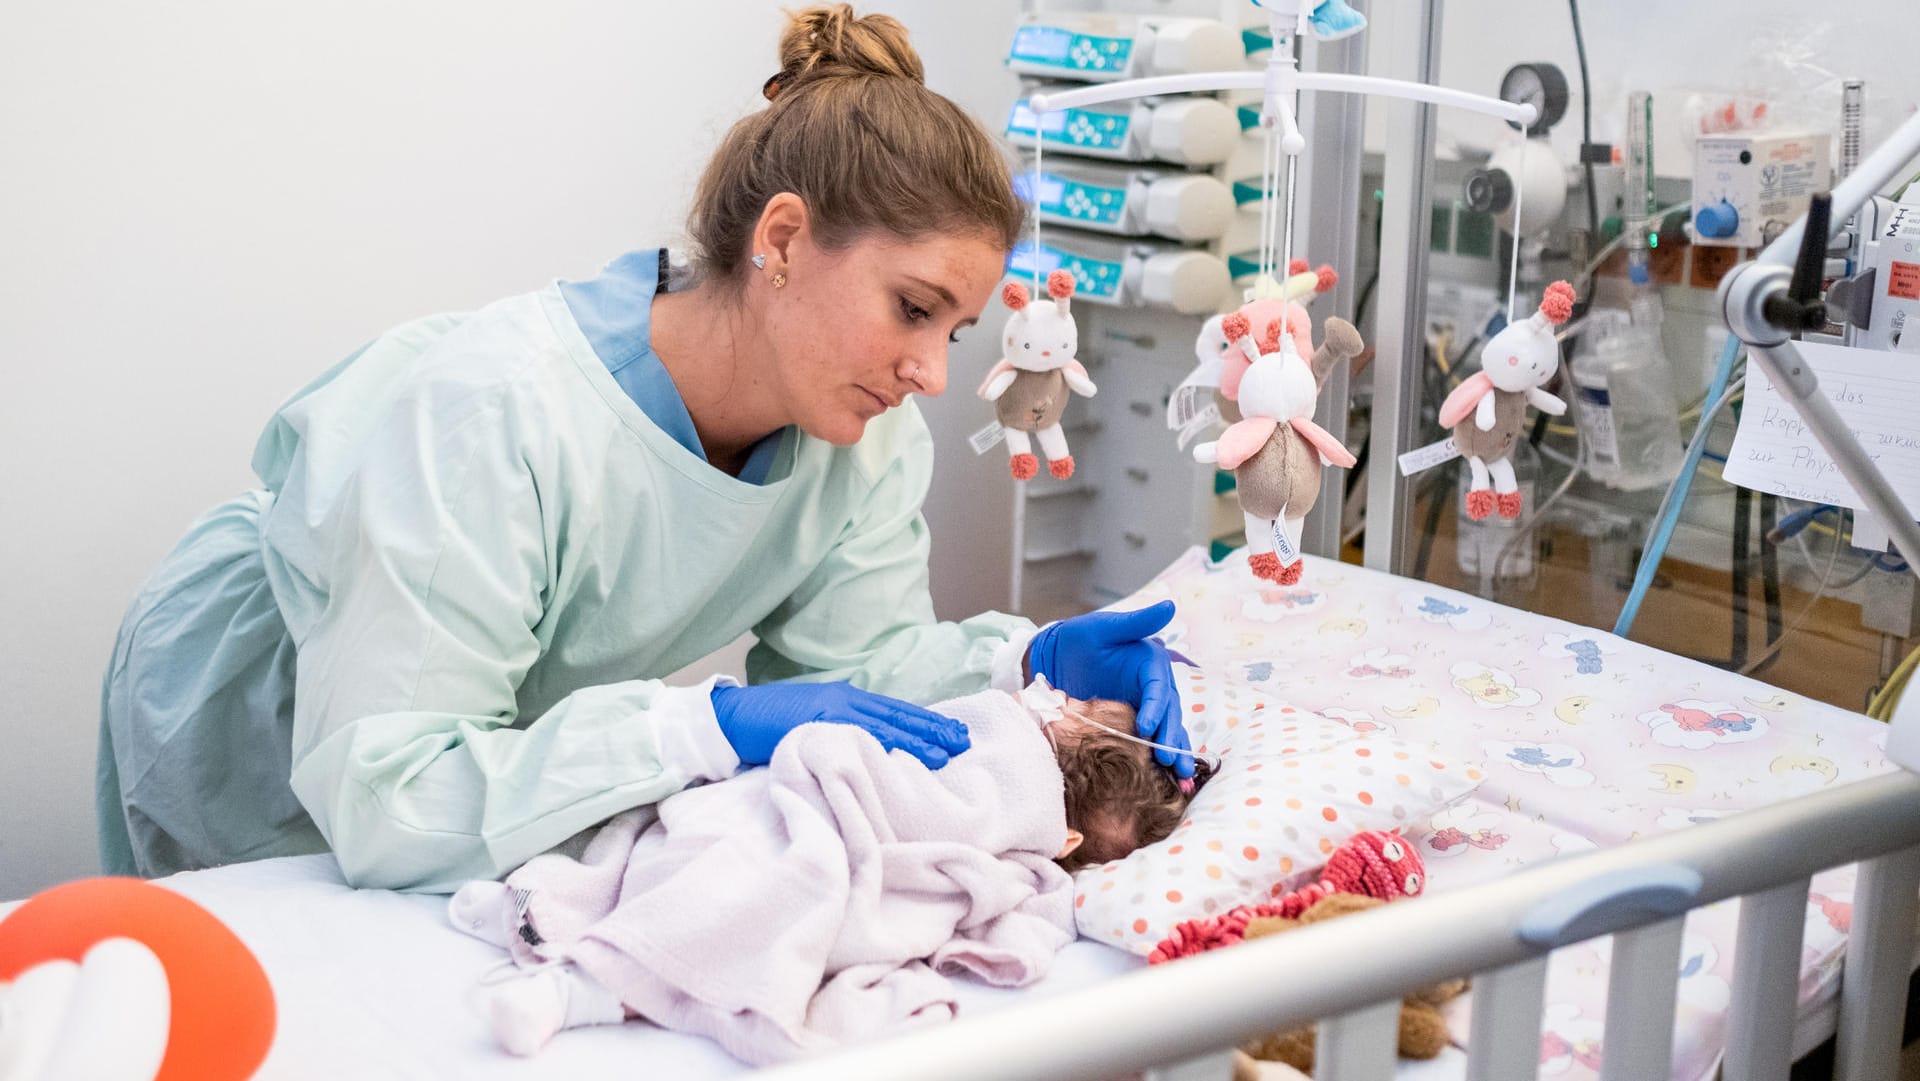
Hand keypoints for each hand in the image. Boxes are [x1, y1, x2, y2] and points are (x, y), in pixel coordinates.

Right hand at [709, 681, 969, 768]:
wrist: (731, 717)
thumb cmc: (767, 723)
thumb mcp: (811, 721)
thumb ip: (840, 728)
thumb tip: (867, 747)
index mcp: (844, 697)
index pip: (894, 710)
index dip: (925, 721)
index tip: (952, 732)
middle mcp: (844, 699)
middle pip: (897, 714)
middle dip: (932, 727)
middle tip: (963, 740)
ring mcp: (831, 709)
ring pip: (884, 725)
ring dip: (916, 738)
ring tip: (945, 751)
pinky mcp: (817, 722)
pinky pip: (856, 736)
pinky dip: (882, 744)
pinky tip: (903, 753)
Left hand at [1026, 601, 1191, 776]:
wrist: (1057, 658)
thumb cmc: (1080, 637)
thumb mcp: (1106, 627)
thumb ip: (1136, 622)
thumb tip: (1170, 606)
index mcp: (1152, 663)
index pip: (1159, 688)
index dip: (1156, 708)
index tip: (1146, 727)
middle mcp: (1156, 687)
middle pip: (1170, 714)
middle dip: (1170, 738)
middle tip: (1169, 761)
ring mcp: (1147, 706)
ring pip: (1167, 731)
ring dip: (1175, 753)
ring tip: (1181, 778)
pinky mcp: (1135, 722)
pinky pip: (1153, 740)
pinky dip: (1161, 759)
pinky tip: (1172, 781)